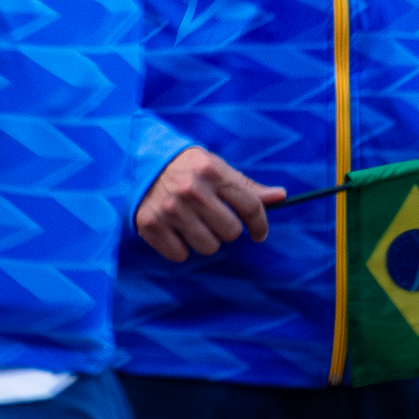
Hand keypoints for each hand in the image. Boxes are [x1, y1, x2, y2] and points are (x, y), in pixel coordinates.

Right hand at [134, 146, 284, 262]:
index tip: (258, 233)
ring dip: (204, 240)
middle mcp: (192, 190)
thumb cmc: (185, 168)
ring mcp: (170, 209)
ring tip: (192, 224)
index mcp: (212, 172)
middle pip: (231, 233)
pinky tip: (174, 231)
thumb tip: (281, 196)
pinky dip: (179, 248)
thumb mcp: (215, 168)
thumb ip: (246, 186)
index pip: (250, 206)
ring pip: (208, 247)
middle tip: (212, 219)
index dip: (259, 224)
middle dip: (225, 229)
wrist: (137, 162)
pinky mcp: (150, 225)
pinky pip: (180, 255)